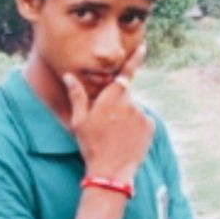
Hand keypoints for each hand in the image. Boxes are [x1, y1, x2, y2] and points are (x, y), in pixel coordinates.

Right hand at [63, 44, 154, 183]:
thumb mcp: (79, 121)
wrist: (111, 171)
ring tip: (115, 136)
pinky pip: (142, 121)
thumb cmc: (91, 146)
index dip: (134, 59)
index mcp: (112, 97)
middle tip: (106, 125)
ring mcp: (142, 114)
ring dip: (126, 117)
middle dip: (117, 104)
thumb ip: (77, 95)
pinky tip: (125, 140)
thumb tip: (69, 76)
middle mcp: (130, 102)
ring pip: (133, 109)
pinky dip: (136, 127)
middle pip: (125, 96)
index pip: (125, 72)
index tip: (142, 47)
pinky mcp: (150, 126)